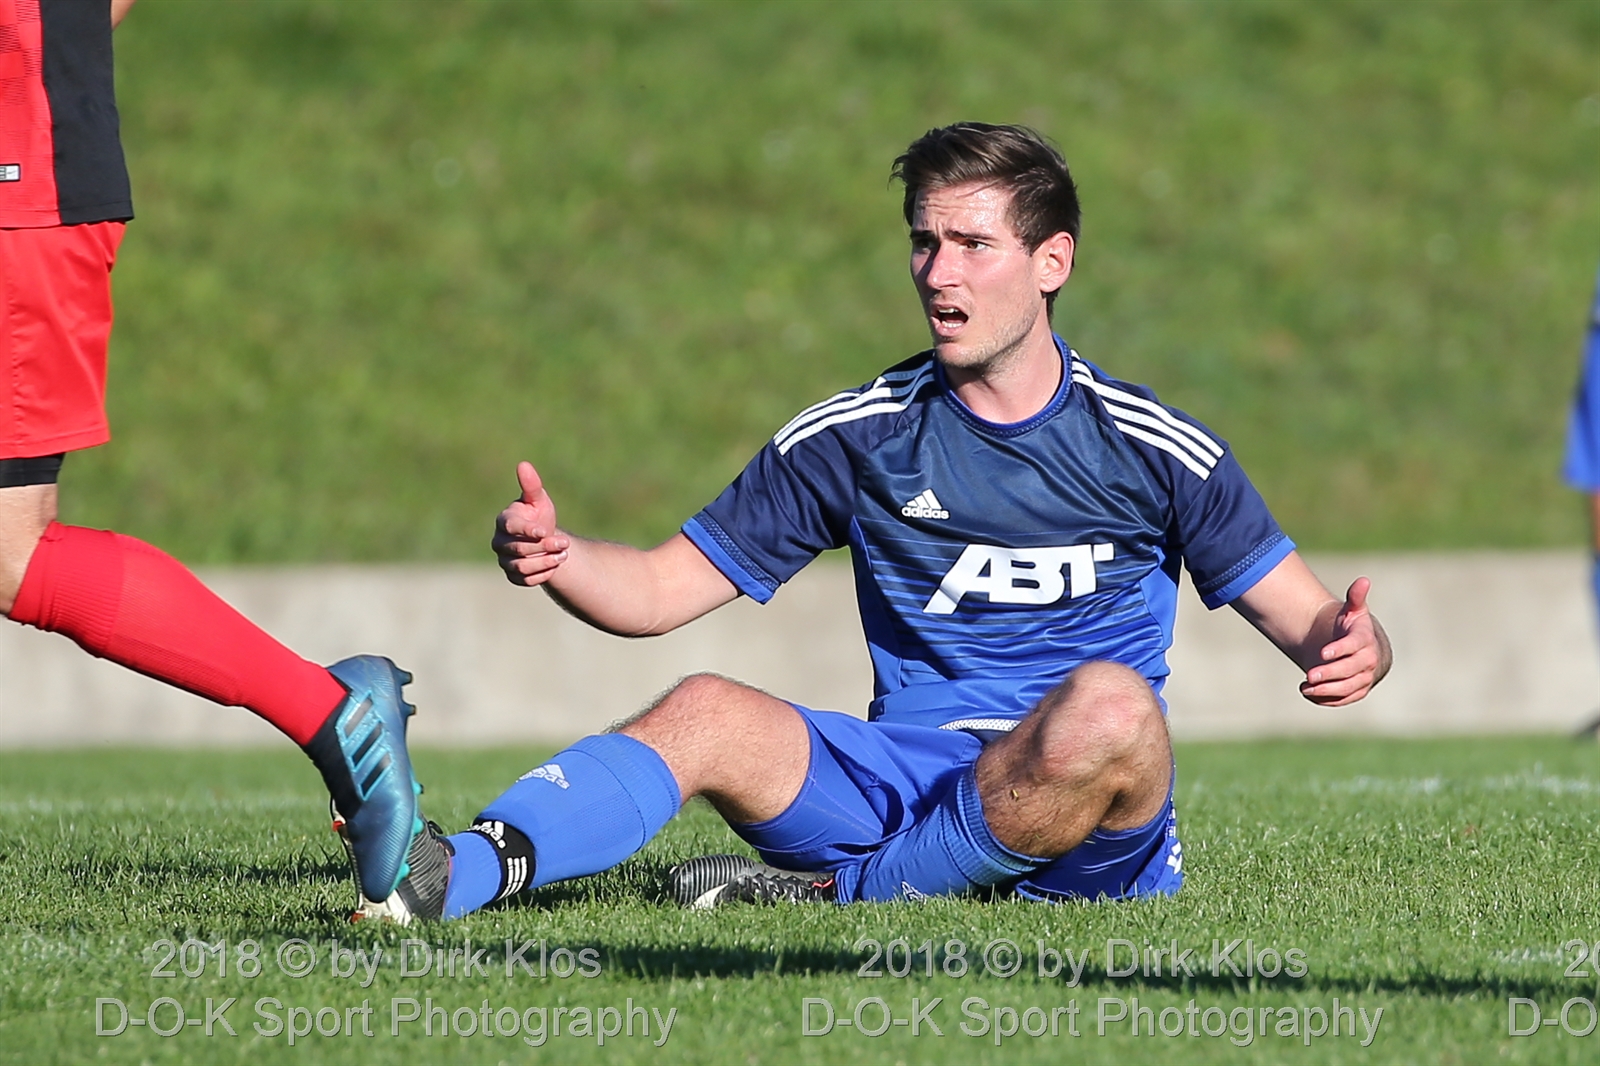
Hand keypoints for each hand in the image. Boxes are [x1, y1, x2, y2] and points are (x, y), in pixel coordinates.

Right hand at [492, 461, 570, 585]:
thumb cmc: (538, 515)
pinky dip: (542, 574)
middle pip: (518, 549)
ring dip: (545, 561)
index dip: (527, 530)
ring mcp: (504, 560)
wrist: (543, 540)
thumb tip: (524, 464)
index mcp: (504, 521)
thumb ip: (531, 485)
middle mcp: (499, 542)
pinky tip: (555, 565)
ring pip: (521, 567)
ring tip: (563, 555)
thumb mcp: (538, 500)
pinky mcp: (512, 576)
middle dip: (544, 546)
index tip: (544, 530)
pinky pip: (525, 580)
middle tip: (564, 543)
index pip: (510, 527)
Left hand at [1300, 577, 1391, 705]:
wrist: (1360, 650)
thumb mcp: (1353, 611)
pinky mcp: (1357, 692)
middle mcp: (1368, 661)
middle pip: (1351, 671)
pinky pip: (1343, 699)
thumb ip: (1355, 598)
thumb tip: (1363, 580)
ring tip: (1304, 686)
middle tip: (1309, 675)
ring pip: (1347, 688)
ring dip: (1326, 690)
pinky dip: (1326, 699)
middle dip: (1330, 674)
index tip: (1323, 652)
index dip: (1340, 650)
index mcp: (1365, 640)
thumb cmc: (1352, 628)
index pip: (1355, 646)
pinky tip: (1308, 693)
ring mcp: (1364, 678)